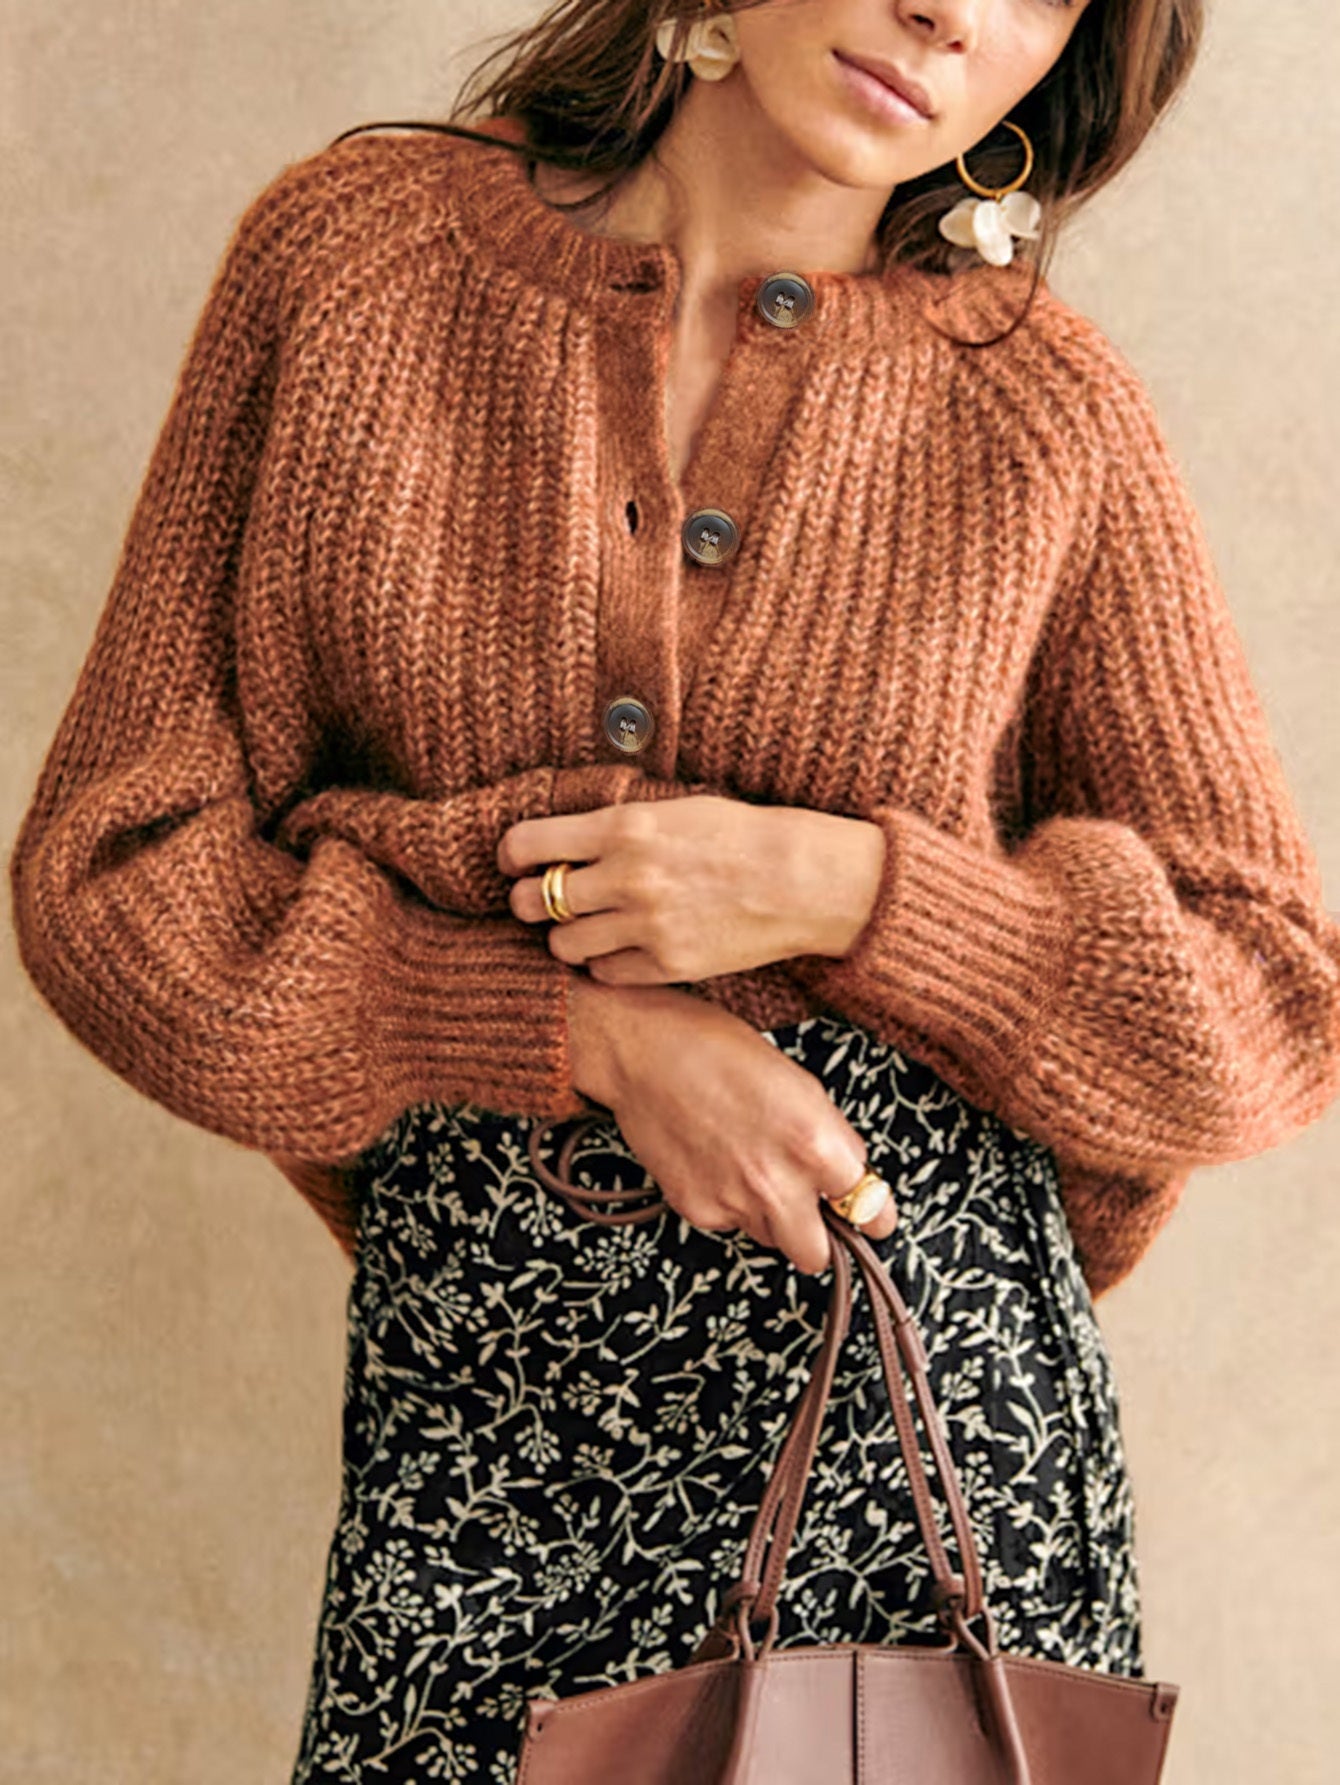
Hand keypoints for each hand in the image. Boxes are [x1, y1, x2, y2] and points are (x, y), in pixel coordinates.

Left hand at [498, 795, 884, 984]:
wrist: (800, 880)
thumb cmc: (737, 836)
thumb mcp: (670, 809)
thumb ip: (611, 826)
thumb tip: (556, 842)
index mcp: (623, 827)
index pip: (527, 845)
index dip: (511, 856)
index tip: (516, 861)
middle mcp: (626, 877)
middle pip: (533, 901)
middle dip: (531, 900)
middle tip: (546, 897)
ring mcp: (645, 927)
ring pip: (562, 944)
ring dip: (568, 935)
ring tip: (591, 923)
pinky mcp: (666, 965)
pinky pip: (604, 972)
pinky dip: (606, 961)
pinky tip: (625, 944)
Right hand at [567, 979, 896, 1274]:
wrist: (641, 1051)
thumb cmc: (716, 1048)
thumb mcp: (799, 1082)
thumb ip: (830, 1135)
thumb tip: (847, 1171)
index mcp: (817, 1144)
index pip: (870, 1211)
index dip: (871, 1212)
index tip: (870, 1215)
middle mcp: (778, 1183)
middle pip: (817, 1255)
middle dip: (818, 1235)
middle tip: (810, 1209)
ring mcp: (733, 1202)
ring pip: (770, 1239)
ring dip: (770, 1216)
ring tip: (750, 1166)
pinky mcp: (696, 1208)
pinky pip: (727, 1223)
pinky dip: (727, 1202)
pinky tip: (715, 1161)